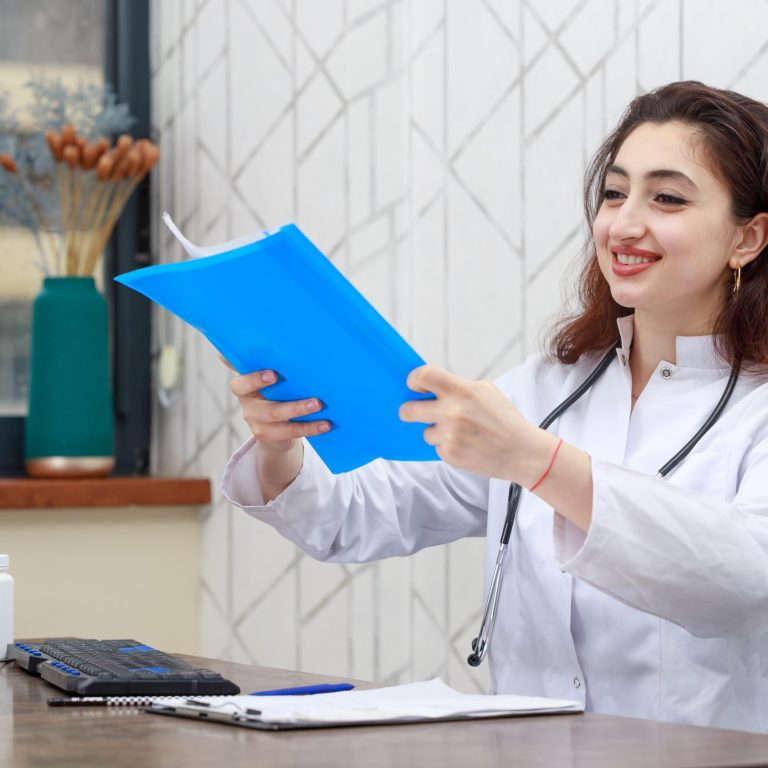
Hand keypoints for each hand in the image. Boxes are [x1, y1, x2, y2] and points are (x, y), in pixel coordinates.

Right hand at [223, 357, 330, 501]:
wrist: (274, 430)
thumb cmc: (275, 393)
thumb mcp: (270, 378)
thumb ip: (266, 360)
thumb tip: (265, 337)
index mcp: (245, 387)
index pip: (241, 383)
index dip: (255, 379)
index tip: (273, 374)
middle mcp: (248, 405)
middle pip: (264, 405)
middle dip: (288, 400)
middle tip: (311, 397)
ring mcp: (256, 422)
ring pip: (277, 417)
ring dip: (300, 410)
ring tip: (319, 405)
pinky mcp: (267, 436)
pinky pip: (290, 432)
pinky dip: (310, 427)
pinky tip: (326, 424)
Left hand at [398, 365, 541, 481]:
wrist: (522, 451)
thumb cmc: (504, 419)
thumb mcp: (485, 391)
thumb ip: (458, 387)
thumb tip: (431, 388)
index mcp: (462, 390)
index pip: (424, 376)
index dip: (413, 380)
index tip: (413, 385)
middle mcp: (453, 411)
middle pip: (410, 409)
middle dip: (408, 411)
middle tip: (410, 412)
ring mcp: (450, 434)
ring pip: (426, 432)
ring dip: (437, 433)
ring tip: (460, 433)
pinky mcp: (451, 454)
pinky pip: (437, 448)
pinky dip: (448, 447)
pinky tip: (467, 445)